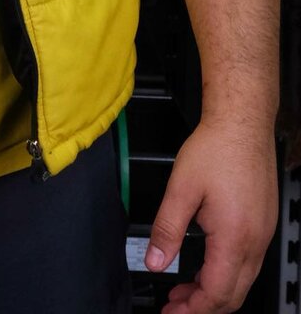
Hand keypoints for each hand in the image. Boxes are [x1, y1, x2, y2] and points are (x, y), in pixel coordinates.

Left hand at [146, 117, 277, 311]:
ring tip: (184, 290)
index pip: (216, 293)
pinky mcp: (262, 224)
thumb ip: (166, 229)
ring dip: (213, 291)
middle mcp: (255, 241)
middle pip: (232, 295)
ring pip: (241, 281)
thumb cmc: (216, 148)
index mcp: (235, 237)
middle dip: (202, 308)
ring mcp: (262, 234)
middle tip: (174, 306)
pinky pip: (247, 263)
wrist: (242, 123)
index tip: (171, 312)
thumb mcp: (181, 188)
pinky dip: (225, 274)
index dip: (193, 309)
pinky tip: (205, 266)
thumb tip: (155, 261)